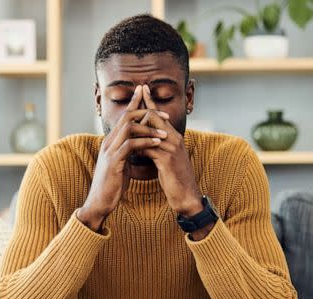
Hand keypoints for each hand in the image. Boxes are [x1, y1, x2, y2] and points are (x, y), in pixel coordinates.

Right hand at [78, 85, 169, 230]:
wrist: (99, 202)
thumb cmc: (112, 185)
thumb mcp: (120, 164)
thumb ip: (126, 152)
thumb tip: (137, 145)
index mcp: (111, 142)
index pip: (123, 117)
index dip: (135, 103)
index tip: (147, 95)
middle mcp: (108, 142)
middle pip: (126, 116)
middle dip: (146, 111)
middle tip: (164, 114)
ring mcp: (110, 151)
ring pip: (128, 128)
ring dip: (149, 128)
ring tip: (164, 132)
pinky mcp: (114, 162)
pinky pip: (130, 145)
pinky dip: (145, 142)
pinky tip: (157, 143)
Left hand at [135, 85, 203, 217]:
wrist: (187, 196)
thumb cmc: (175, 178)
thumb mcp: (166, 160)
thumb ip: (157, 148)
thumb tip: (143, 142)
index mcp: (174, 137)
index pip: (160, 115)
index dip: (150, 101)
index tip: (142, 89)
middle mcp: (175, 139)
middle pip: (155, 116)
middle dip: (141, 110)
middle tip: (132, 102)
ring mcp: (172, 148)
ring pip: (150, 130)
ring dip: (136, 130)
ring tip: (125, 127)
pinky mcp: (167, 160)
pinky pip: (149, 148)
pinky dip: (138, 148)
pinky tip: (131, 150)